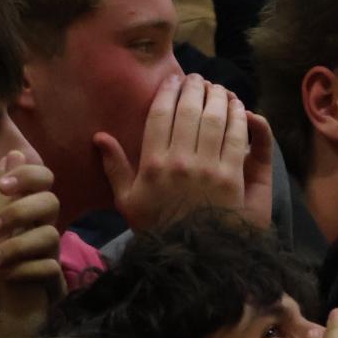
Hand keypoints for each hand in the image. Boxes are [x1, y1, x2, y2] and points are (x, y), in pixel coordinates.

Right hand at [99, 73, 273, 234]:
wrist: (191, 258)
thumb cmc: (157, 228)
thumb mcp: (128, 202)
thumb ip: (115, 168)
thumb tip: (100, 136)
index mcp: (152, 163)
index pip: (160, 115)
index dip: (168, 91)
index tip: (174, 80)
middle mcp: (178, 161)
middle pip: (189, 110)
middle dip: (195, 88)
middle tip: (198, 79)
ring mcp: (207, 169)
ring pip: (214, 119)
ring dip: (218, 97)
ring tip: (217, 88)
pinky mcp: (231, 177)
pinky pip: (236, 138)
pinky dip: (238, 118)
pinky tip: (238, 108)